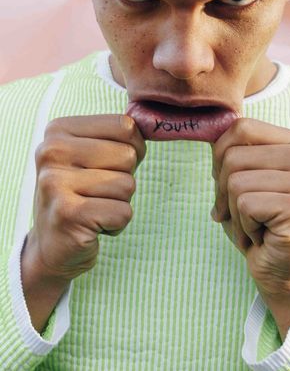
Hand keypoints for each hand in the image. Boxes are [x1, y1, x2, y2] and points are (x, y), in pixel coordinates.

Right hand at [23, 114, 145, 284]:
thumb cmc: (81, 194)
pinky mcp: (68, 214)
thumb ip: (117, 136)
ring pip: (127, 185)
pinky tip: (93, 225)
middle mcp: (52, 152)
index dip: (133, 148)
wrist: (52, 245)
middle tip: (96, 193)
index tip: (109, 165)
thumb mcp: (92, 155)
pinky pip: (123, 212)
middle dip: (124, 178)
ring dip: (119, 202)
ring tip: (93, 208)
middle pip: (128, 155)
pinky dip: (116, 224)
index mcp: (58, 130)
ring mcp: (56, 183)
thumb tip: (154, 125)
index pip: (124, 125)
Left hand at [211, 118, 289, 300]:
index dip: (220, 156)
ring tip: (253, 224)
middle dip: (223, 190)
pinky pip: (245, 205)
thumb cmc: (258, 220)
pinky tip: (261, 235)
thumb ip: (231, 149)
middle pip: (233, 156)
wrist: (279, 270)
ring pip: (235, 181)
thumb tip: (207, 127)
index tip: (228, 184)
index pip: (241, 127)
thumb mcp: (242, 177)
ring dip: (233, 211)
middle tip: (239, 212)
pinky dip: (243, 226)